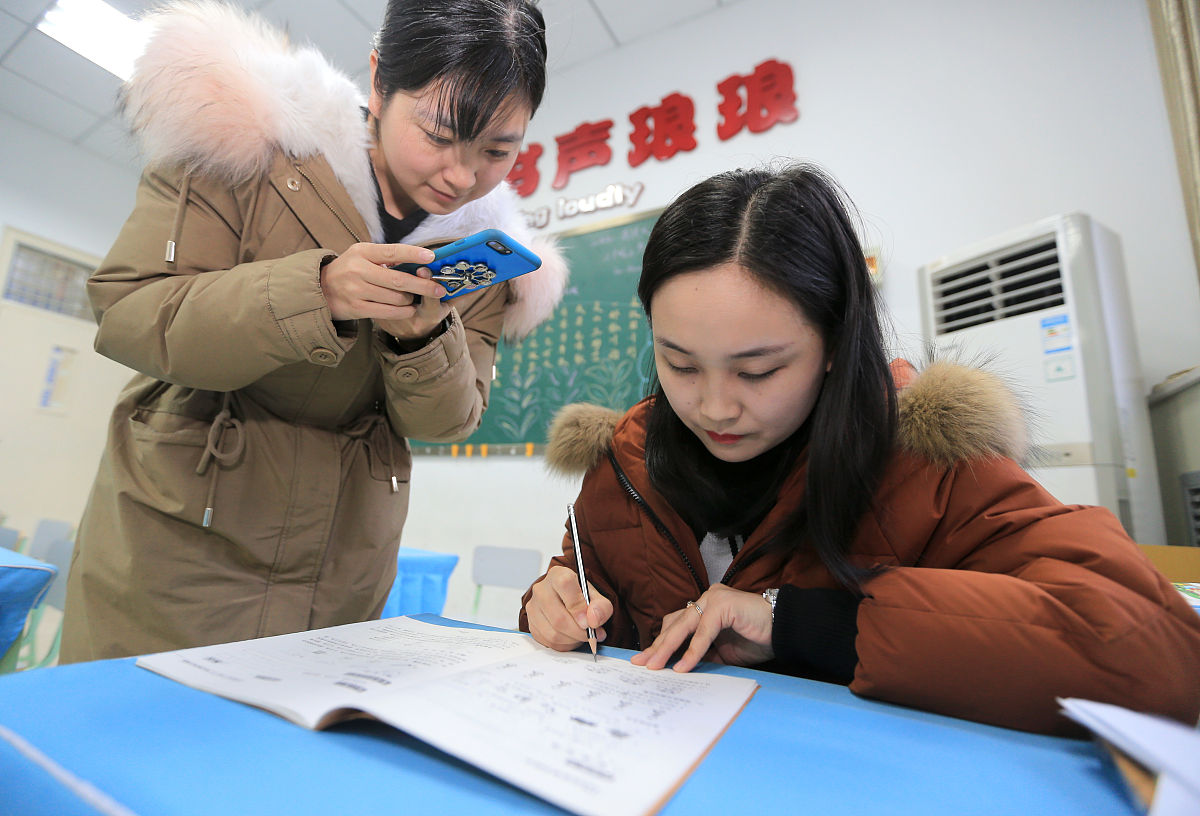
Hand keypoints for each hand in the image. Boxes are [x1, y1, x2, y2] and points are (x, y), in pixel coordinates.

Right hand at [319, 242, 451, 339]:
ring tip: (414, 298)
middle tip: (439, 289)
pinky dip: (403, 311)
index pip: (392, 251)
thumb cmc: (351, 269)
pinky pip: (387, 311)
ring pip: (395, 298)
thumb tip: (420, 260)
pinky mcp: (356, 308)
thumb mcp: (363, 255)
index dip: (413, 254)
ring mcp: (356, 290)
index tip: (431, 257)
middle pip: (398, 280)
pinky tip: (409, 309)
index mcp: (362, 252)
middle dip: (422, 285)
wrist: (321, 288)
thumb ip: (387, 257)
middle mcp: (358, 270)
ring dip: (410, 299)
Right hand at [525, 565, 612, 651]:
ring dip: (573, 640)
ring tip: (583, 635)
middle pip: (558, 618)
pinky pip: (549, 642)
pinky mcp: (531, 624)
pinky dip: (565, 644)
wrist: (568, 602)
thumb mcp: (597, 598)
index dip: (578, 607)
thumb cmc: (581, 598)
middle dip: (579, 632)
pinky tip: (572, 637)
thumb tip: (593, 620)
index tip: (589, 622)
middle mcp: (541, 589)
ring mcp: (533, 608)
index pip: (565, 585)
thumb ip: (601, 607)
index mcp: (558, 575)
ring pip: (553, 633)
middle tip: (592, 634)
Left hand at [631, 584, 773, 671]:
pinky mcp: (723, 604)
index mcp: (705, 607)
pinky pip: (703, 632)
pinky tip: (683, 666)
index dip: (661, 642)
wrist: (784, 630)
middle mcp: (707, 598)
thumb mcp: (722, 651)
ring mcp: (714, 598)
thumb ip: (702, 652)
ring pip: (683, 626)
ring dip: (668, 648)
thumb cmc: (757, 639)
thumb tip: (678, 665)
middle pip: (674, 624)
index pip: (676, 624)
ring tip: (656, 666)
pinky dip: (692, 651)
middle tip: (641, 664)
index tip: (647, 660)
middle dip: (657, 646)